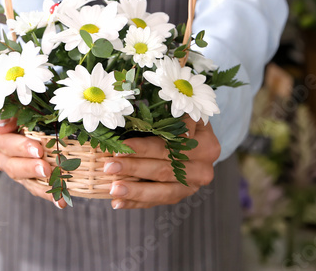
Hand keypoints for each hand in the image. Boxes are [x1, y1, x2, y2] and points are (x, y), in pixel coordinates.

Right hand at [0, 117, 68, 208]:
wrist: (46, 127)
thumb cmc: (37, 112)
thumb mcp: (29, 108)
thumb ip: (22, 111)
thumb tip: (16, 120)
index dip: (18, 145)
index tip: (38, 148)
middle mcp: (3, 154)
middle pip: (10, 163)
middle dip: (29, 166)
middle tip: (46, 168)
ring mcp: (14, 169)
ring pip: (22, 179)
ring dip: (39, 183)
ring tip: (56, 185)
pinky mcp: (27, 181)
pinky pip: (36, 189)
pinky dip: (50, 195)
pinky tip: (61, 201)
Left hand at [103, 117, 220, 209]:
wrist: (199, 141)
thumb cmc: (182, 120)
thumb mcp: (179, 112)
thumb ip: (163, 117)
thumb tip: (126, 121)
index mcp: (205, 143)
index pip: (172, 145)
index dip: (146, 146)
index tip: (123, 145)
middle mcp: (203, 167)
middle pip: (165, 169)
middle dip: (135, 167)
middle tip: (110, 166)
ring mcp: (193, 185)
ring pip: (163, 191)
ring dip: (135, 191)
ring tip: (113, 188)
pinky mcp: (182, 196)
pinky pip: (157, 201)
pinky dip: (136, 202)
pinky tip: (118, 202)